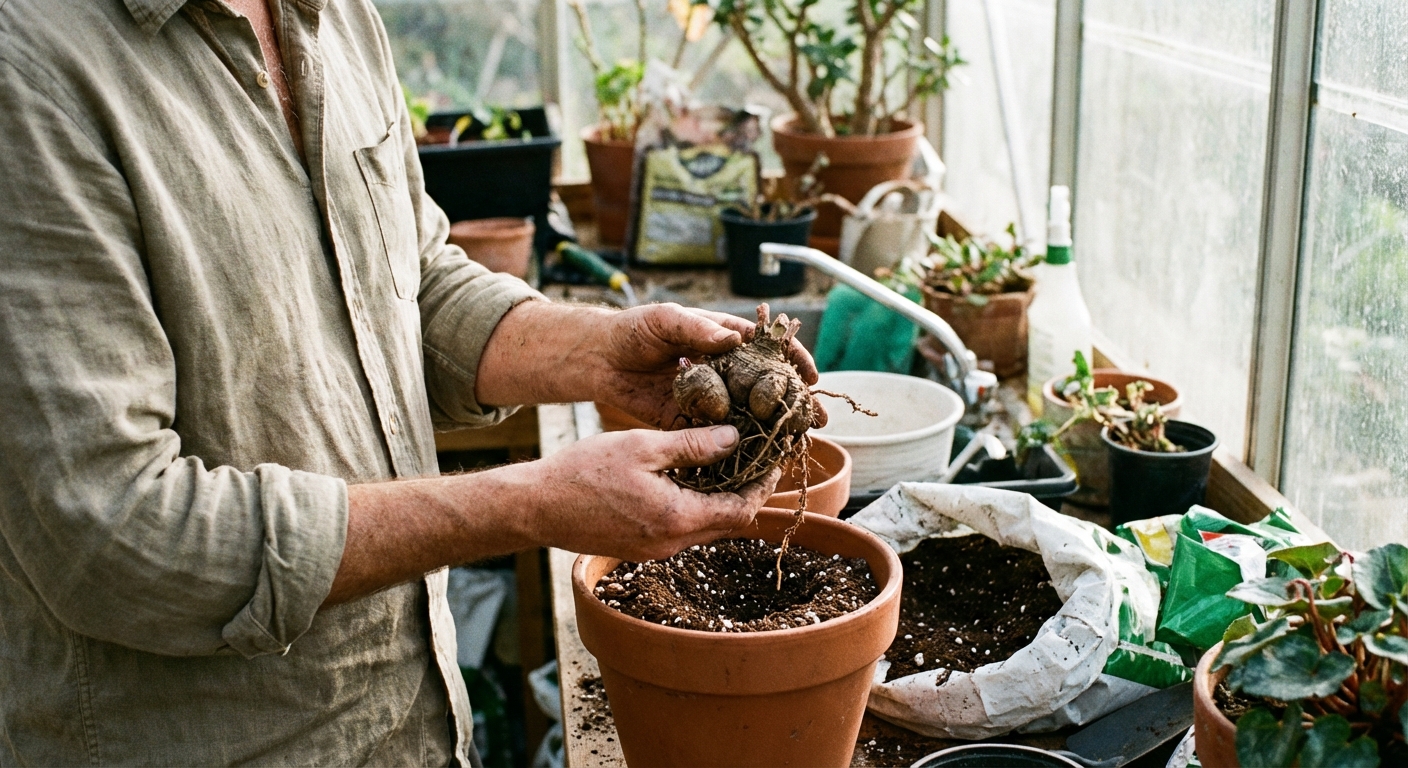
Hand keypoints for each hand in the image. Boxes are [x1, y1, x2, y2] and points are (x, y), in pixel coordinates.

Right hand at [524, 426, 779, 560]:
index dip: (763, 485)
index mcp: (678, 518)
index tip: (773, 458)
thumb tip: (734, 438)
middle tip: (757, 457)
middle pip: (729, 522)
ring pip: (707, 526)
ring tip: (728, 462)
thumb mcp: (642, 447)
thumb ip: (691, 446)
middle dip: (748, 491)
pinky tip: (692, 478)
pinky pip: (683, 528)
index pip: (742, 509)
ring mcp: (657, 549)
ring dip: (722, 498)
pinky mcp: (642, 548)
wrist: (537, 507)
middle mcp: (672, 542)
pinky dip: (697, 505)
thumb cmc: (584, 472)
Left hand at [594, 302, 818, 427]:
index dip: (793, 359)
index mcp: (725, 341)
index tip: (812, 375)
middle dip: (793, 400)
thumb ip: (697, 328)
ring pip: (749, 414)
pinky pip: (718, 435)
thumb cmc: (634, 329)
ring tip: (797, 441)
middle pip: (766, 386)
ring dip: (773, 427)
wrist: (601, 358)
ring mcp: (711, 398)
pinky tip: (759, 459)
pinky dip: (738, 447)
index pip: (767, 349)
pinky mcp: (691, 421)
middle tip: (815, 417)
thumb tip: (732, 340)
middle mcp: (724, 371)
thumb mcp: (665, 319)